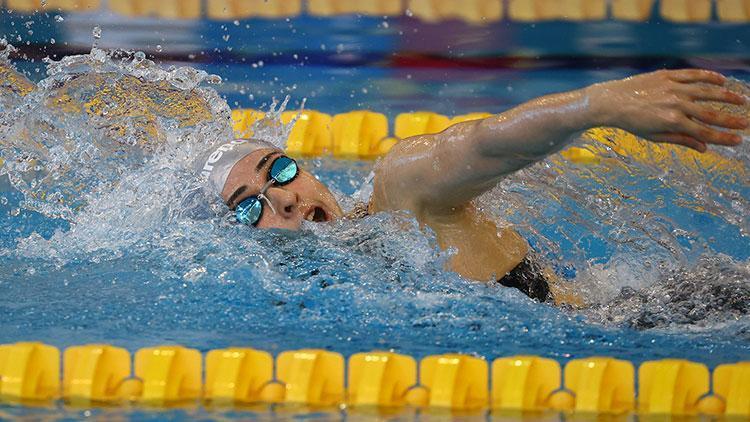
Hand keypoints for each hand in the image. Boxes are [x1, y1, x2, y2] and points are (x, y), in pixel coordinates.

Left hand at [586, 69, 747, 151]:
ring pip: (706, 91)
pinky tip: (721, 80)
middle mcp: (676, 104)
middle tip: (746, 123)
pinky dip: (709, 77)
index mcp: (673, 122)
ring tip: (741, 100)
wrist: (611, 102)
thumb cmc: (632, 122)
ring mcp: (673, 88)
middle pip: (710, 113)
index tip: (738, 140)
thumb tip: (704, 148)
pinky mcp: (668, 75)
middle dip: (731, 119)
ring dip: (726, 96)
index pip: (704, 132)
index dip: (723, 137)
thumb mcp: (654, 136)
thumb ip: (680, 140)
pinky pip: (693, 74)